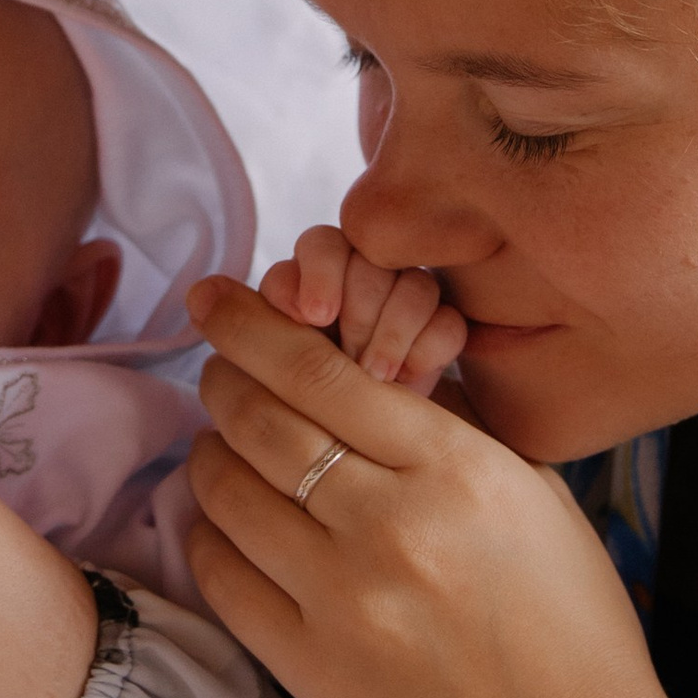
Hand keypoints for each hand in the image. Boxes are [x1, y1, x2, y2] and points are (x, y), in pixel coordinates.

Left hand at [186, 276, 697, 697]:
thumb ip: (451, 427)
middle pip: (260, 421)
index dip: (252, 328)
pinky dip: (208, 535)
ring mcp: (342, 601)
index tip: (216, 300)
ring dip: (211, 455)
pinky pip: (222, 578)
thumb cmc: (572, 625)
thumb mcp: (535, 495)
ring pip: (228, 493)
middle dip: (223, 381)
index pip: (321, 372)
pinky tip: (223, 524)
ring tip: (224, 448)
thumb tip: (367, 366)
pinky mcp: (310, 668)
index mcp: (454, 469)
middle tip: (217, 372)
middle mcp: (389, 525)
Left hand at [260, 225, 464, 393]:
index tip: (313, 316)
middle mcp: (361, 279)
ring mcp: (407, 301)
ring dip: (393, 331)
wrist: (357, 452)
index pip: (321, 245)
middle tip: (349, 356)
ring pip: (415, 284)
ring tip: (377, 377)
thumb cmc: (305, 412)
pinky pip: (448, 322)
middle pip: (373, 260)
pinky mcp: (443, 332)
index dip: (319, 272)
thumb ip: (265, 333)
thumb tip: (249, 304)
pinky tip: (408, 377)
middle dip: (359, 309)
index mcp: (313, 280)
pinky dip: (427, 350)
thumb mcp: (278, 374)